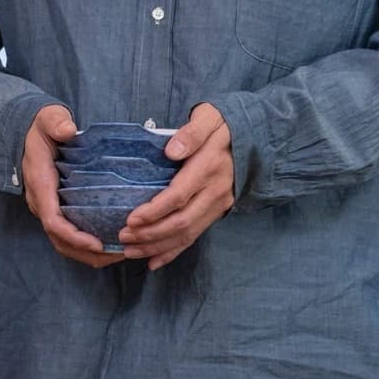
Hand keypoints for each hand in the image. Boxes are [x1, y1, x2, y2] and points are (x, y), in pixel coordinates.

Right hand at [22, 105, 121, 267]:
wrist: (27, 130)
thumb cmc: (42, 126)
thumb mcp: (48, 118)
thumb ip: (56, 123)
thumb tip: (68, 130)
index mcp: (41, 184)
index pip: (53, 221)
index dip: (74, 236)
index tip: (97, 243)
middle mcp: (41, 201)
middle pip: (60, 240)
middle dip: (86, 253)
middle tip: (117, 254)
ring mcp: (47, 207)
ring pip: (63, 243)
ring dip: (88, 254)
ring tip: (118, 254)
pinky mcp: (55, 208)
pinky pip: (67, 235)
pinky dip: (86, 246)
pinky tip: (109, 244)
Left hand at [119, 103, 234, 269]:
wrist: (255, 138)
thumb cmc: (222, 125)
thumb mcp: (209, 117)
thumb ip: (191, 133)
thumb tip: (172, 150)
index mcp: (209, 167)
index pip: (179, 196)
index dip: (154, 211)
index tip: (131, 219)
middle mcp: (215, 191)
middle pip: (181, 222)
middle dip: (150, 234)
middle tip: (123, 237)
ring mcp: (218, 204)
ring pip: (187, 234)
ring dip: (158, 246)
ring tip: (131, 251)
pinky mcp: (217, 212)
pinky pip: (195, 236)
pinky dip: (173, 251)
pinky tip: (154, 261)